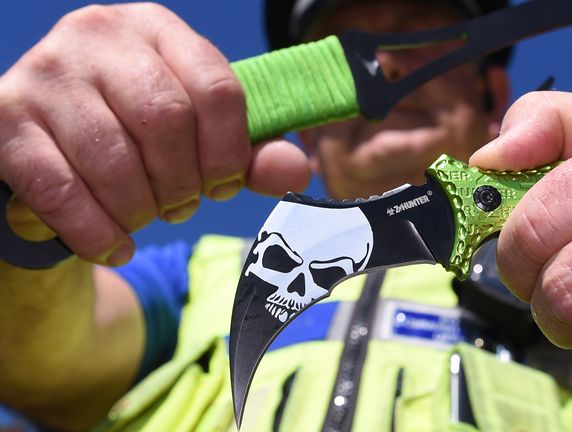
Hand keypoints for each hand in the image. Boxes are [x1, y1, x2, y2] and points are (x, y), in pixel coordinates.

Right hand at [0, 4, 309, 265]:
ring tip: (145, 217)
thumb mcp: (199, 133)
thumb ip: (250, 153)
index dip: (229, 152)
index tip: (221, 184)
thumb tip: (297, 172)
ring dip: (140, 210)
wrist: (48, 138)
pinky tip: (113, 244)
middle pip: (167, 120)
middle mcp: (99, 35)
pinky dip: (96, 230)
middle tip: (180, 205)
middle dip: (183, 183)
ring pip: (114, 159)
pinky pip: (60, 188)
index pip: (217, 89)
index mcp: (157, 29)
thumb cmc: (138, 132)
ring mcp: (46, 73)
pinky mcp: (5, 119)